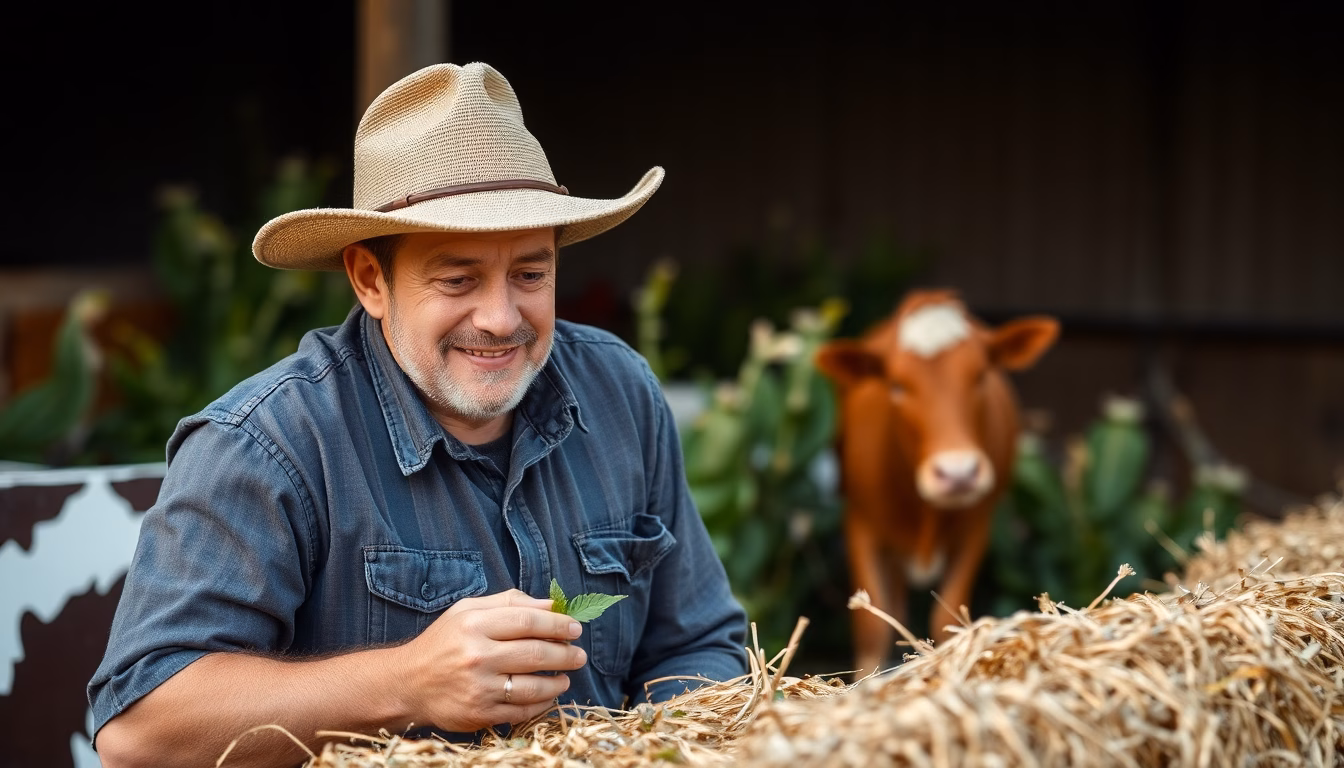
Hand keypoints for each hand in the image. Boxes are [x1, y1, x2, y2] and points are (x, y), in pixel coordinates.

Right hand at [393, 588, 585, 731]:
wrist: (407, 683)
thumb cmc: (442, 643)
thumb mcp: (467, 611)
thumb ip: (509, 602)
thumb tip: (552, 604)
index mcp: (474, 625)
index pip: (527, 621)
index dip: (557, 624)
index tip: (575, 628)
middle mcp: (476, 656)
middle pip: (536, 653)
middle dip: (565, 653)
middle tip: (578, 654)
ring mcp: (479, 688)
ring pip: (534, 686)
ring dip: (559, 681)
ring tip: (567, 675)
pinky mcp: (479, 714)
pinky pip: (522, 710)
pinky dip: (542, 704)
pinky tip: (549, 695)